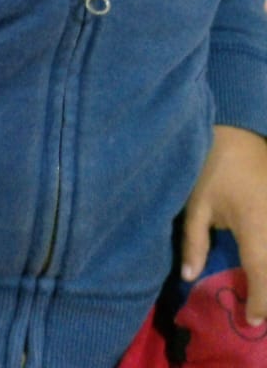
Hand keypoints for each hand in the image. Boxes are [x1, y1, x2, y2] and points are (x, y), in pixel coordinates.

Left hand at [182, 124, 266, 324]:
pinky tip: (263, 260)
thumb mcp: (197, 203)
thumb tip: (188, 277)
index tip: (253, 321)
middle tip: (261, 310)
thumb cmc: (211, 163)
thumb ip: (194, 241)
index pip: (263, 275)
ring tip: (262, 289)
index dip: (260, 302)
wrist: (237, 127)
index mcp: (257, 227)